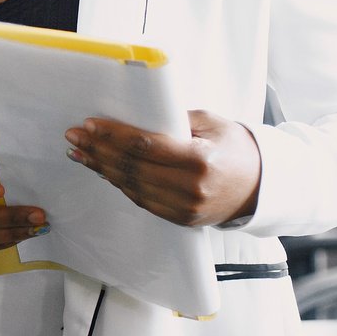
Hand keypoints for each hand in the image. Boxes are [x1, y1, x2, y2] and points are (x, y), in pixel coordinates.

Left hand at [66, 111, 262, 227]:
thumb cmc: (236, 148)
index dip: (113, 136)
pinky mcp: (180, 219)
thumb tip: (133, 116)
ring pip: (132, 187)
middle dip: (99, 151)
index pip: (145, 146)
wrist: (261, 187)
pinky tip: (103, 170)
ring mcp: (184, 208)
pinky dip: (119, 184)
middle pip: (132, 168)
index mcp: (199, 160)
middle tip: (75, 137)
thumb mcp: (211, 123)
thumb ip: (174, 120)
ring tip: (80, 153)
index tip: (90, 125)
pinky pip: (142, 200)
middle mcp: (190, 188)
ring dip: (102, 169)